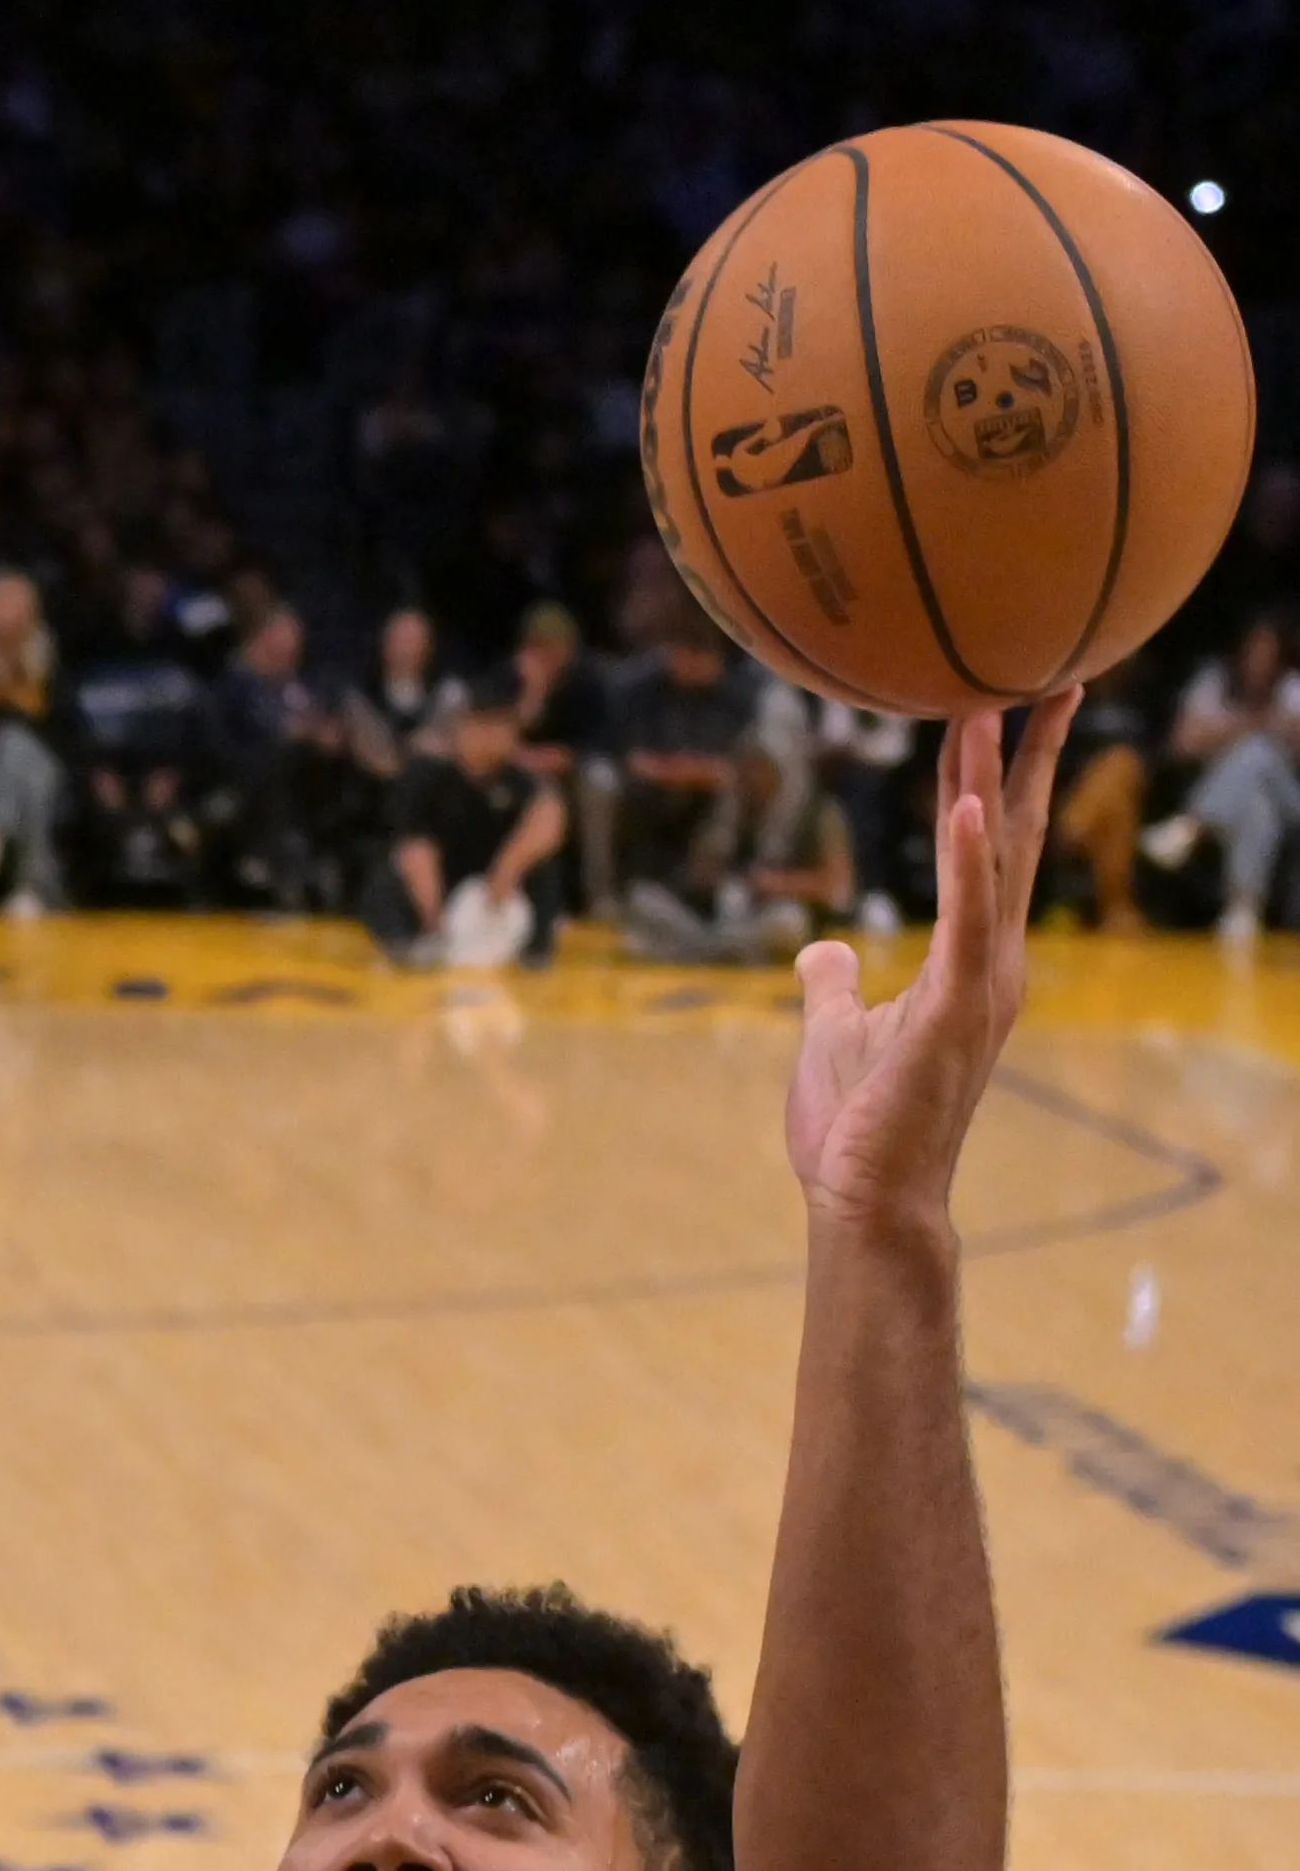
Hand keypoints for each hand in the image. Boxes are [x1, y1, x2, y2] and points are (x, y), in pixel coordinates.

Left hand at [787, 691, 1072, 1232]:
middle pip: (1010, 833)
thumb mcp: (833, 1033)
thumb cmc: (854, 1128)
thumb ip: (834, 986)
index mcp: (968, 961)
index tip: (1005, 708)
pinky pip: (963, 917)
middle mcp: (990, 961)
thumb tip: (823, 950)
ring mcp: (980, 983)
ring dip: (992, 777)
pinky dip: (965, 859)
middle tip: (1046, 669)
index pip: (989, 848)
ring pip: (994, 858)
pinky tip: (965, 803)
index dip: (997, 776)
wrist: (866, 1201)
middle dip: (1025, 751)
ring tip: (996, 699)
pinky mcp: (953, 1007)